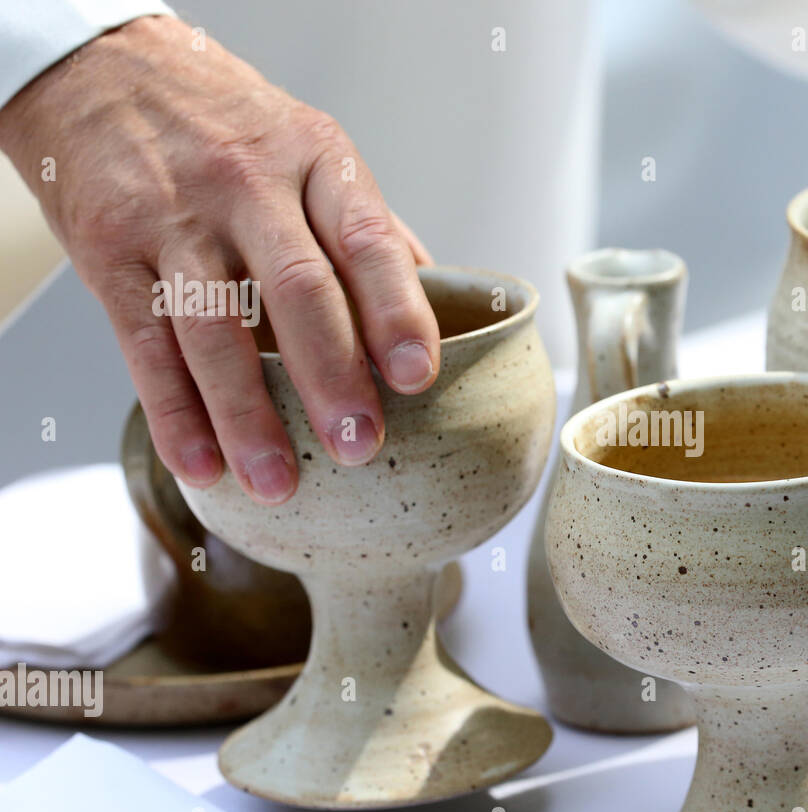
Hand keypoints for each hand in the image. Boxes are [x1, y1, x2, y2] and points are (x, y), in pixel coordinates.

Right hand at [0, 15, 439, 503]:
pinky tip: (200, 463)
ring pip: (215, 329)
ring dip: (246, 416)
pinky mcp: (110, 250)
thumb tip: (441, 305)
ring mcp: (174, 218)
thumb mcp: (312, 150)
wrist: (105, 70)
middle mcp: (248, 184)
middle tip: (357, 445)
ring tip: (277, 482)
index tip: (417, 375)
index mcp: (317, 161)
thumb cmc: (229, 125)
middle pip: (297, 291)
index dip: (396, 312)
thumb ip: (370, 229)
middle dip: (331, 377)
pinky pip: (144, 343)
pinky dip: (173, 412)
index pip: (368, 240)